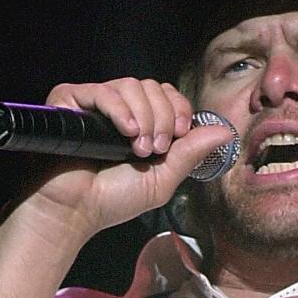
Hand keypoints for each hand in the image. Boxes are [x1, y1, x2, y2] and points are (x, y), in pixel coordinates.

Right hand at [20, 78, 232, 241]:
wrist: (75, 211)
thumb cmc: (113, 200)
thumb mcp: (163, 178)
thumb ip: (191, 153)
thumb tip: (226, 132)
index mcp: (141, 124)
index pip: (167, 95)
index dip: (178, 109)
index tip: (178, 135)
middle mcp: (119, 110)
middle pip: (153, 87)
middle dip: (163, 117)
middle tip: (155, 148)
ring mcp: (94, 104)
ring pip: (132, 85)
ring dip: (144, 117)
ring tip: (137, 148)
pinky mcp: (71, 101)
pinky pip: (104, 91)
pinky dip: (120, 110)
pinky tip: (125, 133)